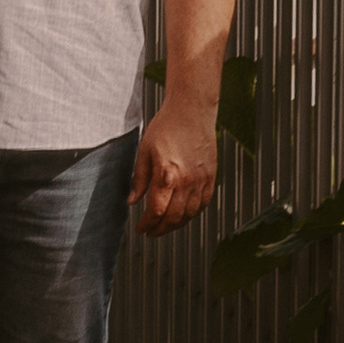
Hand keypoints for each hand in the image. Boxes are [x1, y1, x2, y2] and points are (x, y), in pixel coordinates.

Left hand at [131, 99, 217, 236]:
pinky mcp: (211, 176)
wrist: (191, 110)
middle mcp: (187, 181)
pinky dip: (193, 214)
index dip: (147, 224)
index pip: (156, 211)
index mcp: (167, 175)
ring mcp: (201, 180)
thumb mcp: (144, 151)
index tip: (141, 228)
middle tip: (151, 232)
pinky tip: (184, 214)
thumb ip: (139, 179)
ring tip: (166, 225)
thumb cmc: (167, 126)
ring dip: (177, 225)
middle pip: (174, 218)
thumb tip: (132, 200)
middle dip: (160, 229)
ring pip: (190, 214)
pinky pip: (203, 204)